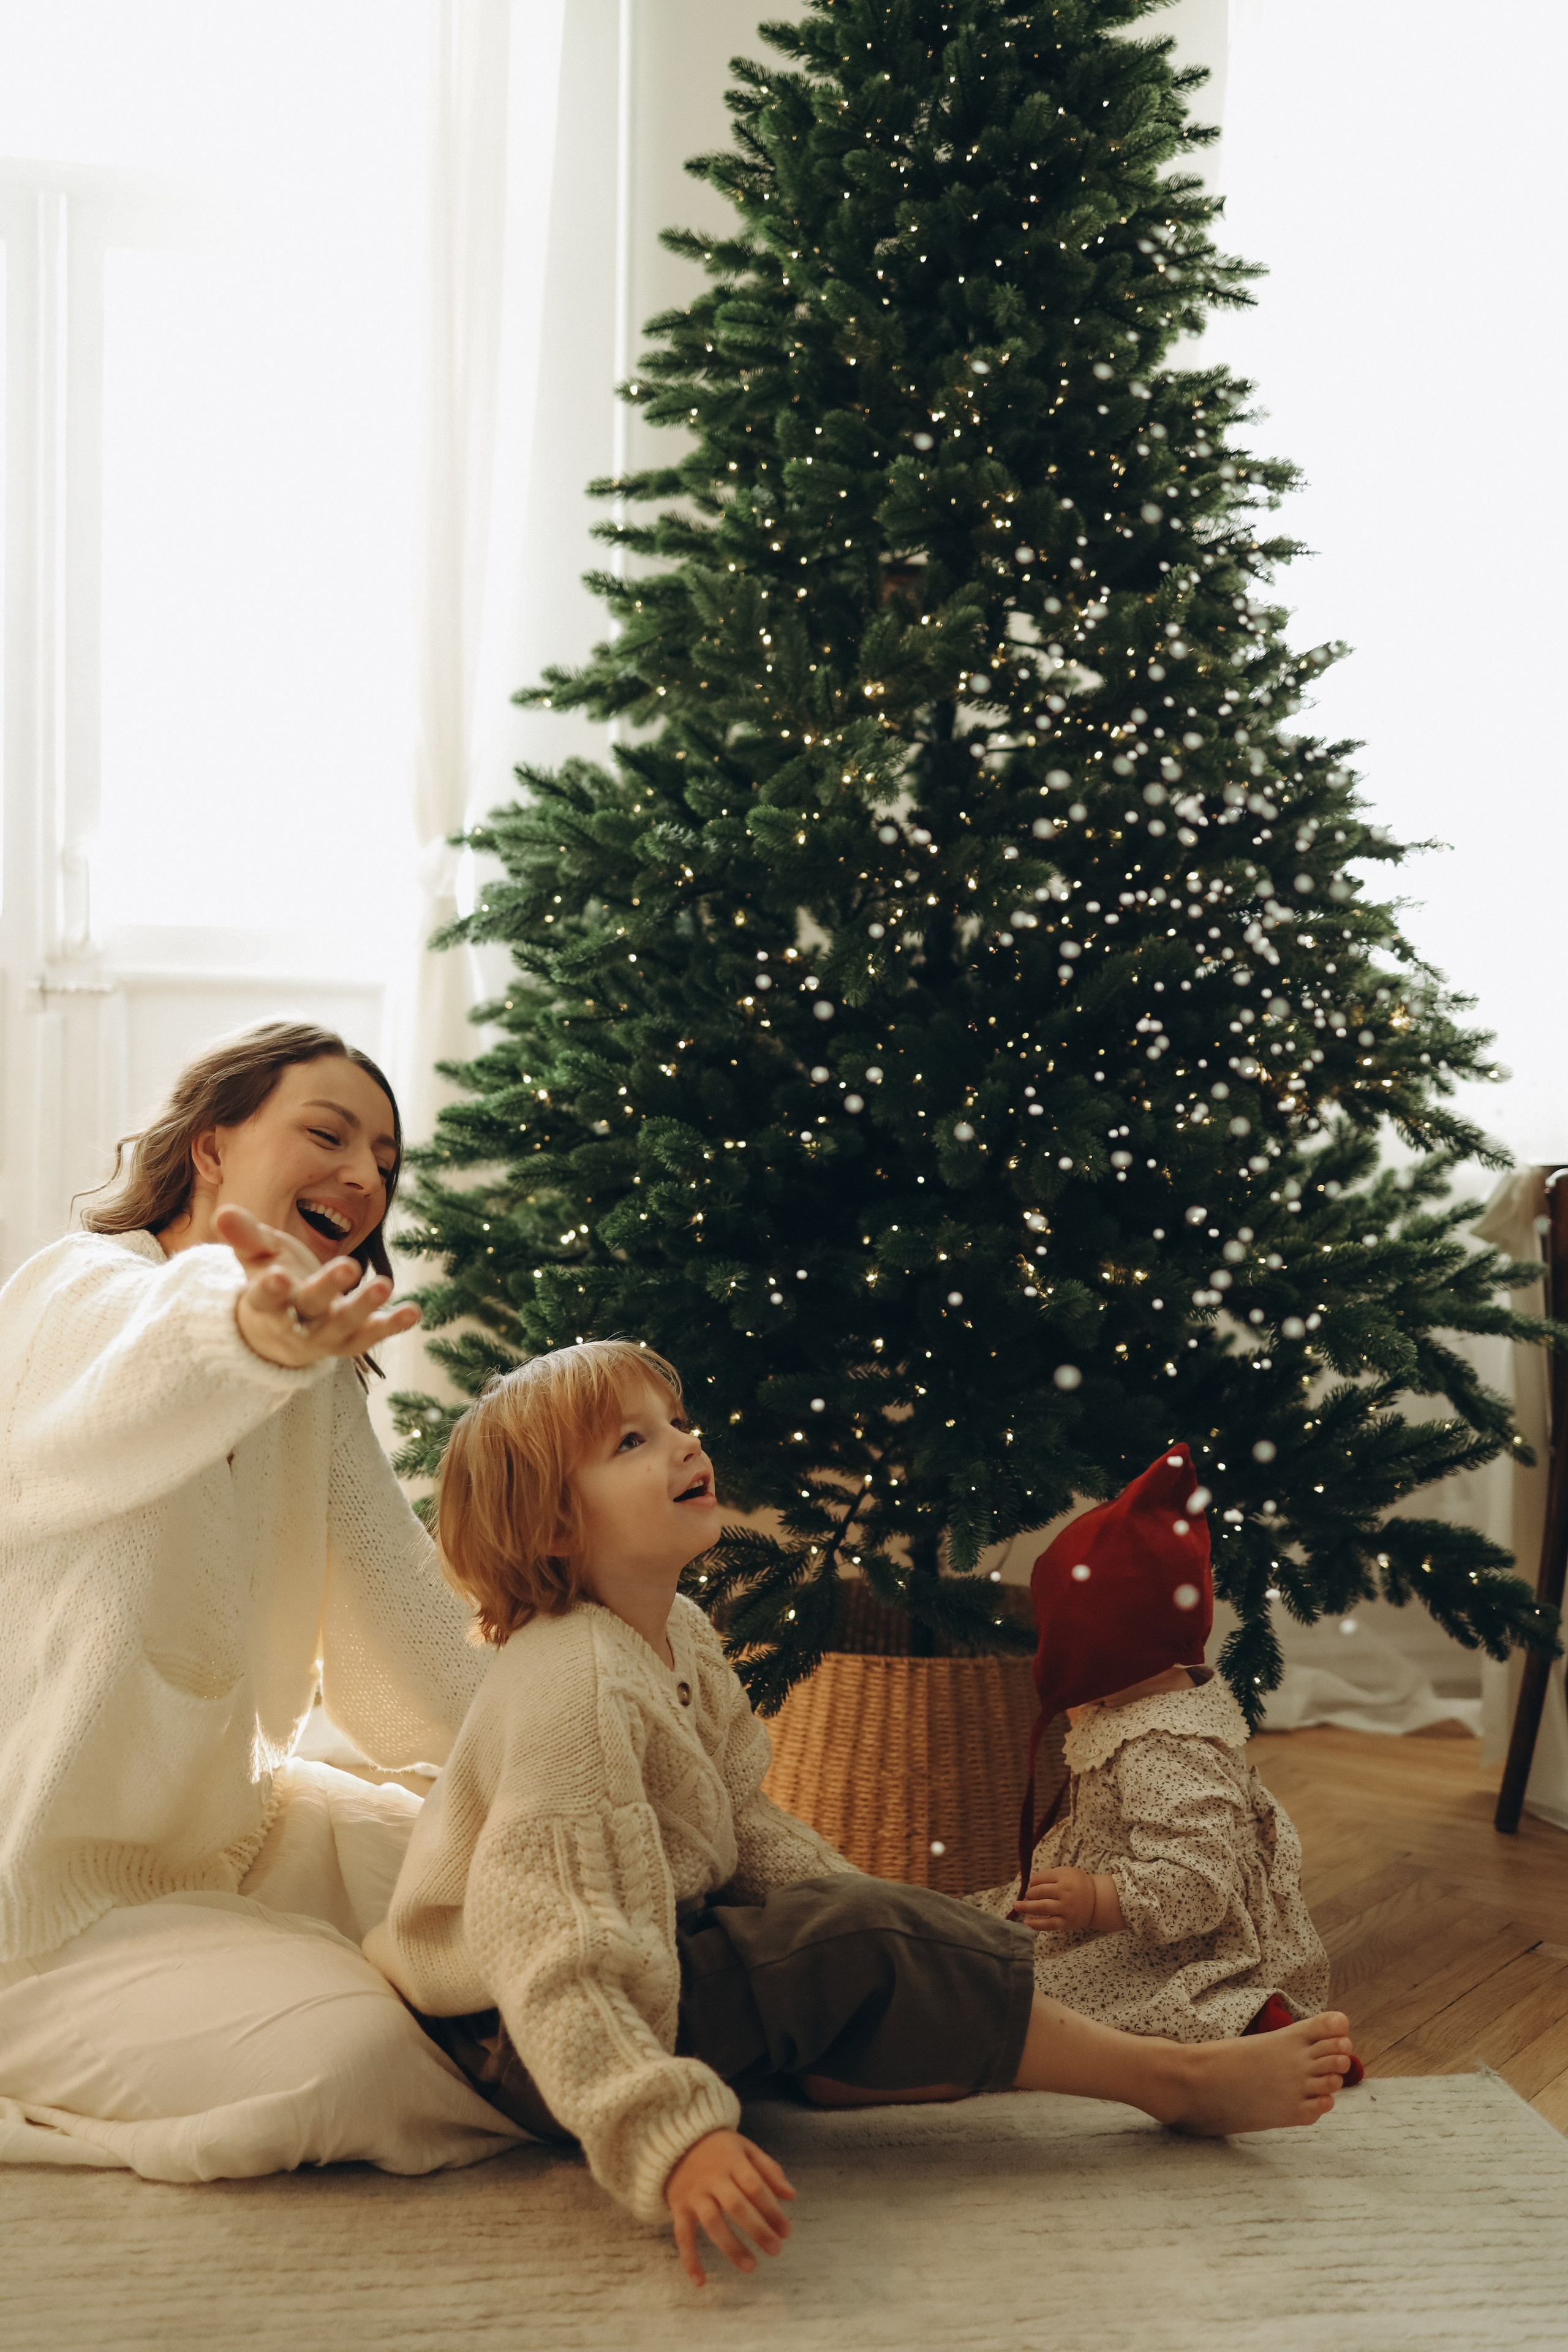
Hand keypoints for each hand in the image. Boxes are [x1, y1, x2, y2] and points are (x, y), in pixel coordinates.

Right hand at [216, 1203, 420, 1368]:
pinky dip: (391, 1325)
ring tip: (385, 1284)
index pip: (265, 1298)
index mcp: (266, 1302)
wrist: (281, 1330)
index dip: (270, 1290)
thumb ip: (244, 1236)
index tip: (277, 1277)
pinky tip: (413, 1311)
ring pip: (343, 1326)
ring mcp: (324, 1335)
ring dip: (364, 1307)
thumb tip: (221, 1212)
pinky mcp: (349, 1342)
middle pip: (310, 1307)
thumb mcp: (256, 1257)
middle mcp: (295, 1322)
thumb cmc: (270, 1279)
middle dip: (327, 1288)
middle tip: (348, 1265)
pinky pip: (370, 1336)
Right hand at [664, 2128, 794, 2287]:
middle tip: (775, 2250)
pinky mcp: (678, 2207)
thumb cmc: (719, 2149)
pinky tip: (701, 2281)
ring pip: (712, 2222)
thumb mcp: (745, 2148)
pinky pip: (682, 2235)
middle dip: (758, 2230)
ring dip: (731, 2247)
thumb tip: (791, 2195)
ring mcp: (694, 2194)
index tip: (786, 2231)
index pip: (755, 2187)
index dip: (772, 2210)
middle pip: (736, 2206)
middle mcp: (713, 2178)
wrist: (676, 2142)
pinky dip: (689, 2259)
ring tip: (751, 2267)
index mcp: (732, 2161)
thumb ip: (769, 2170)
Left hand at [1012, 1865, 1100, 1934]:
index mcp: (1064, 1877)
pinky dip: (1036, 1924)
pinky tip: (1027, 1922)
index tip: (1032, 1885)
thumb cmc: (1078, 1885)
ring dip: (1027, 1907)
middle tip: (1026, 1896)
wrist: (1097, 1900)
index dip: (1032, 1882)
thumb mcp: (1067, 1872)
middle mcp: (1064, 1892)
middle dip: (1029, 1894)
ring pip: (1042, 1908)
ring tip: (1017, 1906)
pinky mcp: (1066, 1922)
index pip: (1040, 1878)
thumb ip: (1050, 1875)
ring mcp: (1065, 1908)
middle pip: (1039, 1892)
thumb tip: (1030, 1884)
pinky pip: (1049, 1924)